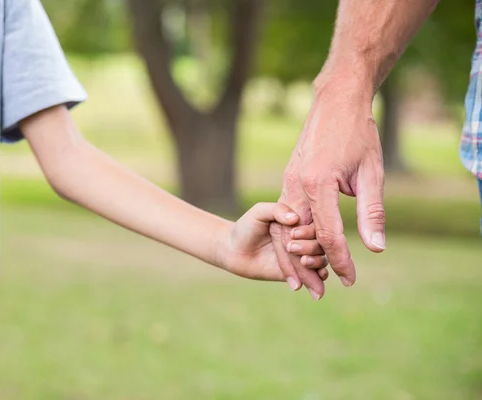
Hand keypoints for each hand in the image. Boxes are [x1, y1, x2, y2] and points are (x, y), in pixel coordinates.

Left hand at [215, 202, 327, 281]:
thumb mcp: (259, 212)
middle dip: (311, 247)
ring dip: (317, 263)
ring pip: (321, 260)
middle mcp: (304, 238)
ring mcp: (302, 256)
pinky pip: (313, 276)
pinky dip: (317, 278)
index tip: (293, 234)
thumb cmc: (246, 227)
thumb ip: (277, 210)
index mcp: (299, 221)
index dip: (309, 231)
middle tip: (292, 248)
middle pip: (321, 244)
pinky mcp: (297, 272)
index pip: (316, 225)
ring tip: (304, 262)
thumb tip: (295, 218)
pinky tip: (317, 279)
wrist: (234, 250)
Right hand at [273, 81, 385, 296]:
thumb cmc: (357, 134)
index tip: (349, 280)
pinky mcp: (287, 179)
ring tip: (306, 279)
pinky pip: (286, 215)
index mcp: (318, 184)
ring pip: (287, 229)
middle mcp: (296, 186)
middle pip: (299, 237)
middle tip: (321, 292)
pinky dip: (293, 236)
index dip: (340, 260)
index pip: (328, 234)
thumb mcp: (371, 173)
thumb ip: (371, 212)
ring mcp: (287, 182)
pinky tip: (303, 248)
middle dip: (309, 267)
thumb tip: (375, 248)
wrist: (334, 102)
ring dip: (296, 255)